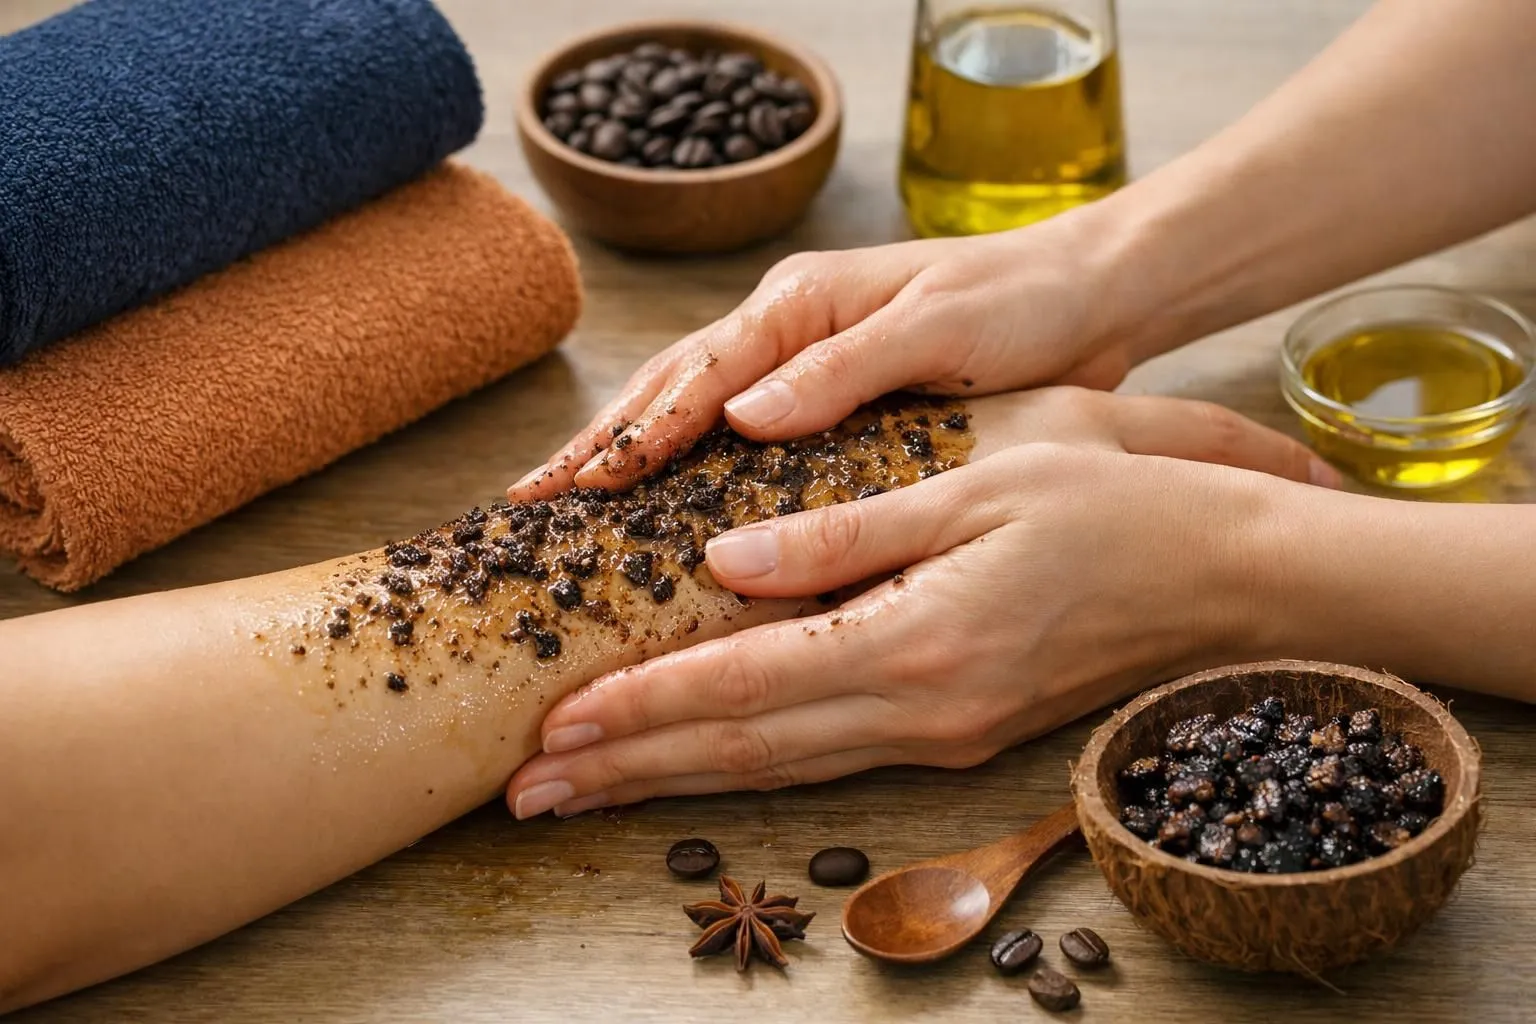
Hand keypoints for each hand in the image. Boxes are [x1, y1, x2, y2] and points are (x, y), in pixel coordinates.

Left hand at [507, 388, 1341, 818]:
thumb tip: (726, 563)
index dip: (642, 704)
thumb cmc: (1113, 506)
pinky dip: (744, 769)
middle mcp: (919, 709)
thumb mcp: (980, 484)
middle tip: (526, 789)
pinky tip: (696, 768)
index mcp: (915, 640)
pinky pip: (824, 762)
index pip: (745, 682)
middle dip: (626, 768)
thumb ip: (845, 533)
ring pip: (776, 769)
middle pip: (743, 750)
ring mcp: (939, 733)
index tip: (555, 722)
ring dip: (672, 781)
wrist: (1223, 579)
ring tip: (582, 794)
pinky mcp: (953, 732)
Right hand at [509, 208, 1139, 500]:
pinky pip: (736, 447)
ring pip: (688, 420)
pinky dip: (687, 481)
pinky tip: (661, 525)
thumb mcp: (939, 326)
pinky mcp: (824, 408)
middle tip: (528, 509)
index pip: (695, 375)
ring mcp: (798, 370)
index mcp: (799, 305)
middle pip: (665, 393)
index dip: (633, 434)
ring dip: (624, 466)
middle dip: (595, 450)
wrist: (1088, 299)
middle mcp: (784, 334)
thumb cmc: (1020, 302)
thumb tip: (744, 414)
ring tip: (563, 518)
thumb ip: (843, 367)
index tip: (580, 488)